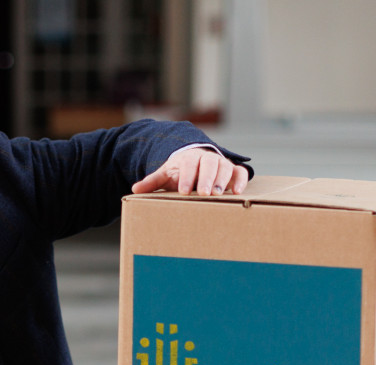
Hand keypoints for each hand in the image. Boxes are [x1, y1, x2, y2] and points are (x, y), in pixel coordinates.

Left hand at [132, 147, 248, 196]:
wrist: (195, 162)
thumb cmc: (179, 172)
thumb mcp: (166, 175)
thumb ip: (152, 182)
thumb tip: (134, 189)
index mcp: (188, 158)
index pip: (189, 164)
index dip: (187, 177)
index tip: (184, 191)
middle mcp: (206, 158)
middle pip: (209, 164)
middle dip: (206, 179)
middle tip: (204, 193)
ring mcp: (221, 163)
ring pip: (225, 167)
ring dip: (223, 180)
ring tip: (219, 194)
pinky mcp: (232, 170)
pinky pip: (240, 172)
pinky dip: (241, 180)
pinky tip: (238, 192)